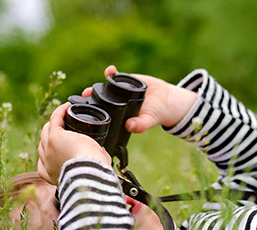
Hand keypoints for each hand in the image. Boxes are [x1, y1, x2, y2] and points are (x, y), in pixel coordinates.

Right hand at [38, 102, 110, 184]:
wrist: (88, 172)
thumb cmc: (92, 174)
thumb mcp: (91, 170)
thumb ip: (92, 162)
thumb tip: (102, 153)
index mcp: (52, 175)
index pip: (43, 163)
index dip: (50, 153)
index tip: (61, 147)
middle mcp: (46, 163)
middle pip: (43, 144)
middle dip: (52, 135)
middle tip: (66, 128)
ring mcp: (48, 149)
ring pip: (46, 131)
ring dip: (55, 122)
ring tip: (65, 115)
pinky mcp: (55, 137)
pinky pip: (54, 119)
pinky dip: (60, 112)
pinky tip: (67, 106)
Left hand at [82, 65, 196, 132]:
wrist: (165, 99)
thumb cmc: (156, 113)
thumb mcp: (149, 120)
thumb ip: (141, 124)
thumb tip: (130, 126)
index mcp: (119, 115)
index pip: (103, 115)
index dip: (93, 113)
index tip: (86, 110)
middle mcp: (116, 104)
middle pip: (99, 101)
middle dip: (90, 99)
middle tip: (85, 95)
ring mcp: (119, 92)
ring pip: (104, 89)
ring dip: (97, 87)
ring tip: (92, 86)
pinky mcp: (125, 81)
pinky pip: (115, 76)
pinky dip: (111, 72)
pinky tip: (111, 70)